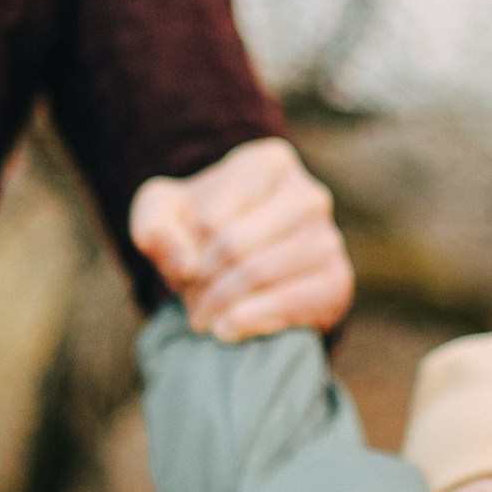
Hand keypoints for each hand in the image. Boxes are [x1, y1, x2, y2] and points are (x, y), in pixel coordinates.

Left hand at [129, 137, 353, 342]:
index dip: (184, 253)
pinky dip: (248, 321)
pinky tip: (226, 328)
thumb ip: (155, 226)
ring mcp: (328, 238)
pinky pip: (289, 304)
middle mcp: (308, 194)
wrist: (246, 259)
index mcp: (270, 162)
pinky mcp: (337, 281)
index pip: (210, 218)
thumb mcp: (163, 212)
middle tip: (188, 302)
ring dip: (219, 305)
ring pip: (258, 276)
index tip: (179, 267)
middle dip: (200, 283)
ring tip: (203, 316)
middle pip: (233, 247)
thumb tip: (183, 265)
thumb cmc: (202, 226)